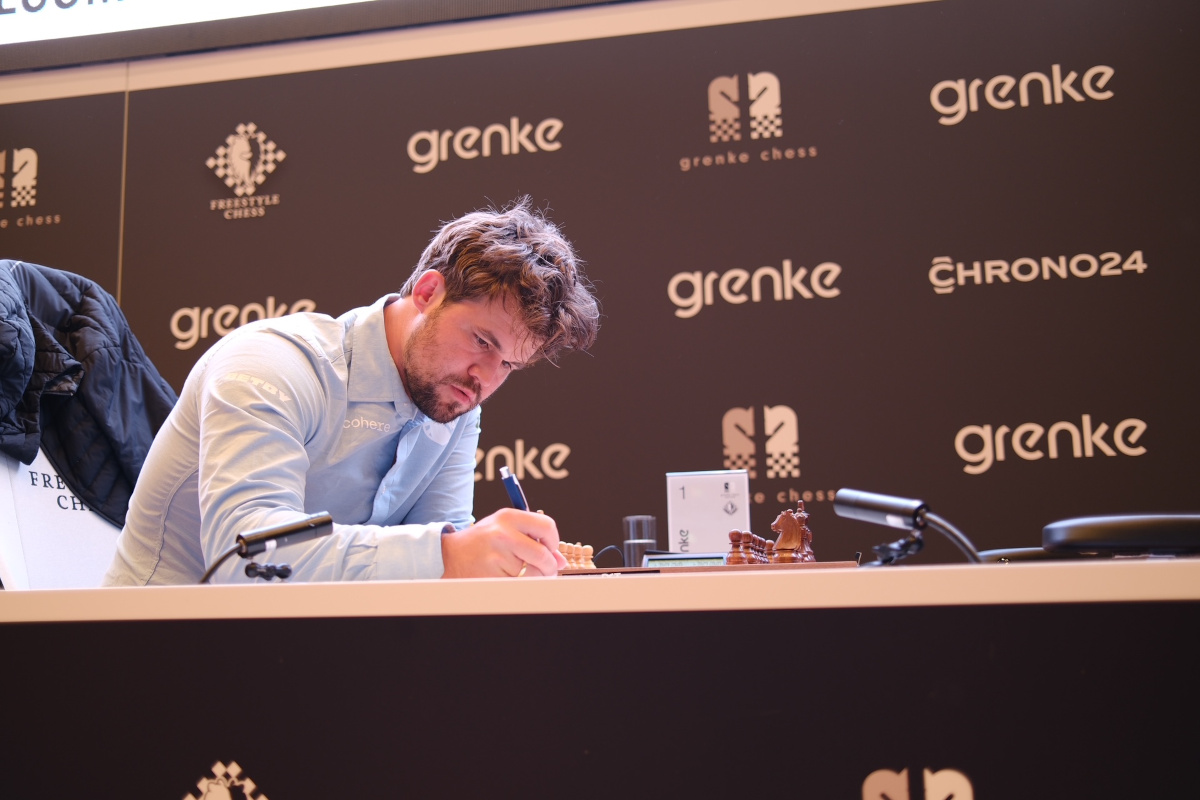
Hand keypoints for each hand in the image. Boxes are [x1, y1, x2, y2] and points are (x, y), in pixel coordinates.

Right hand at [440, 508, 567, 577]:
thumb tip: (560, 560)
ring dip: (535, 578)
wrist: (449, 555)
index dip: (554, 541)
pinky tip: (510, 578)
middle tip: (546, 569)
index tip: (551, 549)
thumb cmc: (483, 542)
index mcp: (508, 517)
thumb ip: (533, 538)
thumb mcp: (505, 529)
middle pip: (543, 555)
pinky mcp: (492, 576)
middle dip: (549, 566)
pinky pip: (520, 585)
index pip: (547, 526)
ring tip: (522, 573)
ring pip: (533, 574)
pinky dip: (521, 585)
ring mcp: (497, 556)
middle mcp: (503, 534)